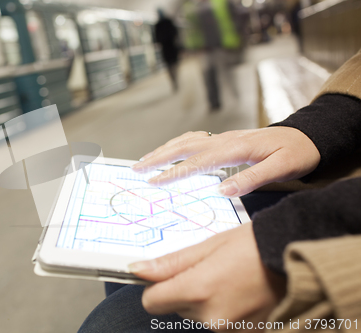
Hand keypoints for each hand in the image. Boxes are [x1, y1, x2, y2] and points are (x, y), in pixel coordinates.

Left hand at [129, 223, 285, 331]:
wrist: (298, 257)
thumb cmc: (255, 245)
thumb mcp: (209, 245)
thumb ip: (171, 263)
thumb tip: (138, 270)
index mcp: (199, 290)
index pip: (152, 301)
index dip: (156, 286)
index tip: (166, 274)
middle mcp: (212, 317)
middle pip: (176, 307)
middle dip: (185, 289)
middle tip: (209, 268)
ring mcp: (230, 330)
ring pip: (197, 315)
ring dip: (205, 299)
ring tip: (228, 278)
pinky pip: (218, 321)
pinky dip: (223, 308)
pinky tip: (239, 291)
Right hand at [131, 127, 319, 196]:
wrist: (306, 137)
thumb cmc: (295, 153)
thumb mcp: (281, 168)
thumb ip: (252, 178)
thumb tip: (222, 191)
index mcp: (235, 148)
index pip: (197, 161)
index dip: (174, 171)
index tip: (155, 181)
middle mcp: (224, 140)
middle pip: (183, 146)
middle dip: (158, 157)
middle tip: (137, 168)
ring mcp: (222, 137)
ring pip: (185, 140)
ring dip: (163, 149)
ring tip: (144, 160)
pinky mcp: (224, 139)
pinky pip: (194, 138)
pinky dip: (176, 144)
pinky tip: (170, 149)